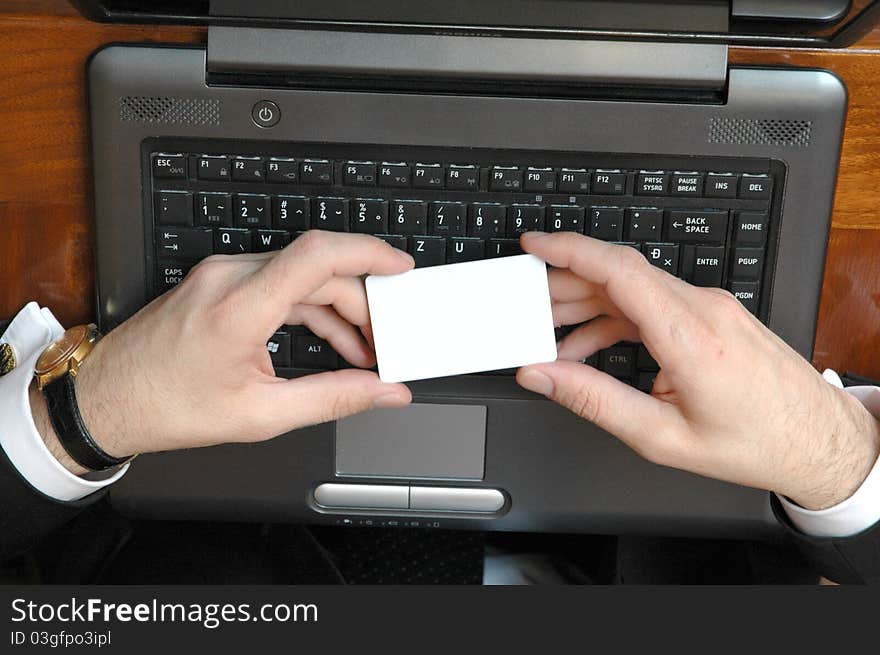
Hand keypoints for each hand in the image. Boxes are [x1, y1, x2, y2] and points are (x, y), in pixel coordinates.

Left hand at [34, 231, 414, 474]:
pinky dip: (309, 308)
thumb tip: (381, 391)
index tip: (399, 267)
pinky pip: (277, 283)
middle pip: (318, 270)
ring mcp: (220, 276)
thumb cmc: (168, 406)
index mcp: (238, 307)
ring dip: (336, 309)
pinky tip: (325, 339)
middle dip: (360, 304)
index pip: (318, 256)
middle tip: (382, 344)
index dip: (369, 253)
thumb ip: (333, 398)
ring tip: (358, 353)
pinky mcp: (218, 282)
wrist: (107, 401)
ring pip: (300, 276)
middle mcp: (228, 278)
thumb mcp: (260, 415)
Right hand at [516, 231, 879, 510]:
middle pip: (619, 275)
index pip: (620, 271)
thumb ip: (593, 400)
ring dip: (588, 304)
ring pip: (633, 288)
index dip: (570, 249)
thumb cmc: (755, 442)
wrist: (819, 440)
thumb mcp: (661, 436)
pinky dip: (615, 318)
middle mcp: (704, 309)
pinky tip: (590, 345)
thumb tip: (544, 375)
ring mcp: (711, 307)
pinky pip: (653, 303)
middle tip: (528, 305)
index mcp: (692, 338)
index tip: (534, 244)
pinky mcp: (713, 314)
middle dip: (565, 284)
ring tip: (551, 333)